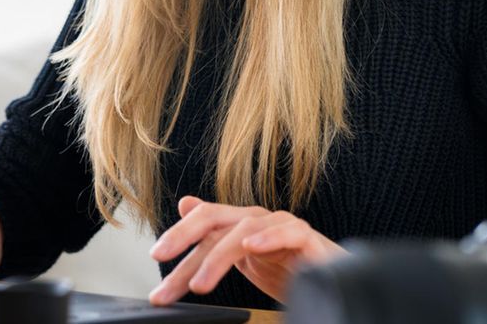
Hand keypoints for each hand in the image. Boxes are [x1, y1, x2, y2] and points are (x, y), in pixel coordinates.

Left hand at [147, 196, 345, 304]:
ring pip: (244, 230)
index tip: (154, 258)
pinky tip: (251, 249)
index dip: (176, 237)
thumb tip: (185, 203)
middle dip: (183, 237)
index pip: (201, 224)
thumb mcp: (243, 257)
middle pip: (214, 219)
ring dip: (217, 257)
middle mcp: (257, 220)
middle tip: (161, 259)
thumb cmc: (288, 268)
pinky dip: (270, 238)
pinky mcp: (306, 239)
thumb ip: (215, 237)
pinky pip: (288, 232)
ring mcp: (282, 226)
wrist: (332, 280)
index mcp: (239, 225)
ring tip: (200, 284)